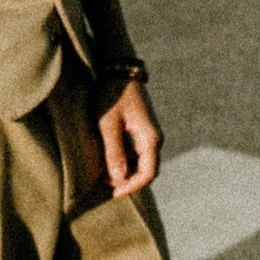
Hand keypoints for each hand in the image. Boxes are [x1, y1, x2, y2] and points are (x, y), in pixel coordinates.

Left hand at [93, 77, 160, 198]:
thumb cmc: (111, 93)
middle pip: (147, 170)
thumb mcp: (107, 124)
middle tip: (106, 189)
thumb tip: (120, 179)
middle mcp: (154, 137)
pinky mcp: (140, 127)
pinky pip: (137, 152)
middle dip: (128, 182)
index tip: (112, 193)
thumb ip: (114, 152)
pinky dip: (125, 161)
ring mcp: (148, 132)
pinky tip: (109, 163)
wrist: (116, 66)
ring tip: (105, 178)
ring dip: (126, 172)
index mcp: (150, 138)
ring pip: (142, 162)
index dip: (131, 187)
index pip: (148, 174)